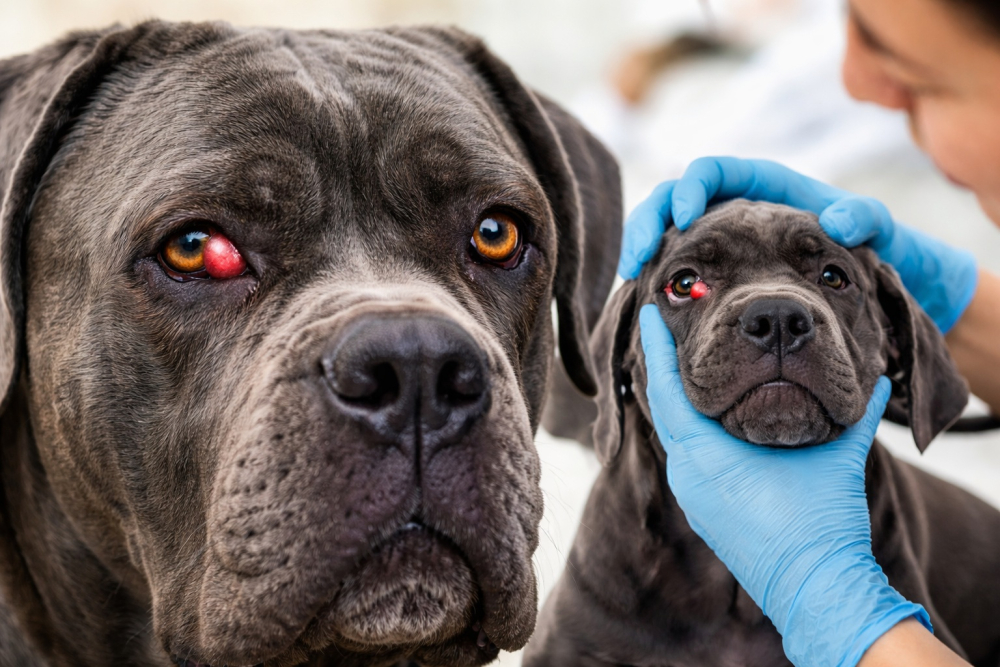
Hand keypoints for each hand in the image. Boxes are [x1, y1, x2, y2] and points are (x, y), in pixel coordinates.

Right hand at [619, 158, 977, 332]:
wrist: (868, 282)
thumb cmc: (872, 247)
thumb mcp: (879, 230)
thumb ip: (867, 218)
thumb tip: (839, 220)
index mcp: (762, 185)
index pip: (711, 171)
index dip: (691, 188)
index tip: (685, 219)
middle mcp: (732, 205)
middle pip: (671, 198)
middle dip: (649, 221)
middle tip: (640, 257)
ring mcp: (717, 238)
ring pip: (663, 231)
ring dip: (642, 248)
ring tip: (633, 276)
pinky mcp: (710, 270)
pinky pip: (670, 265)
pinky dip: (654, 276)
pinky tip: (646, 299)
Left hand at [639, 303, 930, 666]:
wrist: (817, 590)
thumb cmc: (820, 523)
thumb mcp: (837, 458)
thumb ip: (854, 415)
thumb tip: (875, 381)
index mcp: (705, 455)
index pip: (666, 388)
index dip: (657, 347)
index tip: (649, 311)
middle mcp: (687, 475)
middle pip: (666, 410)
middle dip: (665, 370)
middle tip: (665, 330)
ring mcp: (693, 497)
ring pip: (677, 437)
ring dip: (680, 403)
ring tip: (686, 369)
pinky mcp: (704, 514)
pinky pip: (688, 461)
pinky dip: (694, 434)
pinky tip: (709, 420)